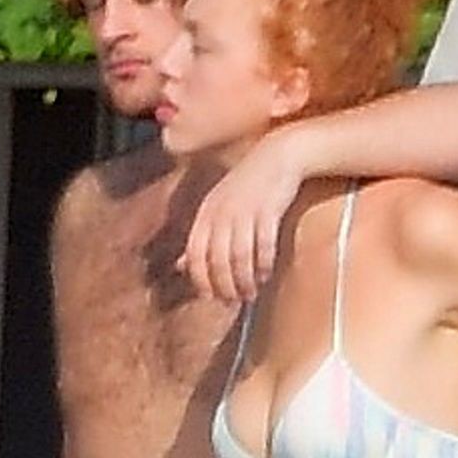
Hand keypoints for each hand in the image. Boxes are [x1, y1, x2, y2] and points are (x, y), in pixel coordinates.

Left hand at [177, 133, 303, 301]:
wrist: (276, 156)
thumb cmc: (245, 187)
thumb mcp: (216, 209)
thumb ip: (200, 238)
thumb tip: (180, 266)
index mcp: (205, 214)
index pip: (195, 254)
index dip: (200, 279)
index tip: (210, 298)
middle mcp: (221, 213)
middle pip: (217, 259)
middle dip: (225, 285)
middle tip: (234, 301)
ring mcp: (244, 211)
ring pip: (239, 256)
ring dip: (245, 279)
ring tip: (251, 293)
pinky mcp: (268, 210)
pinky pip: (263, 245)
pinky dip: (263, 264)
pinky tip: (265, 274)